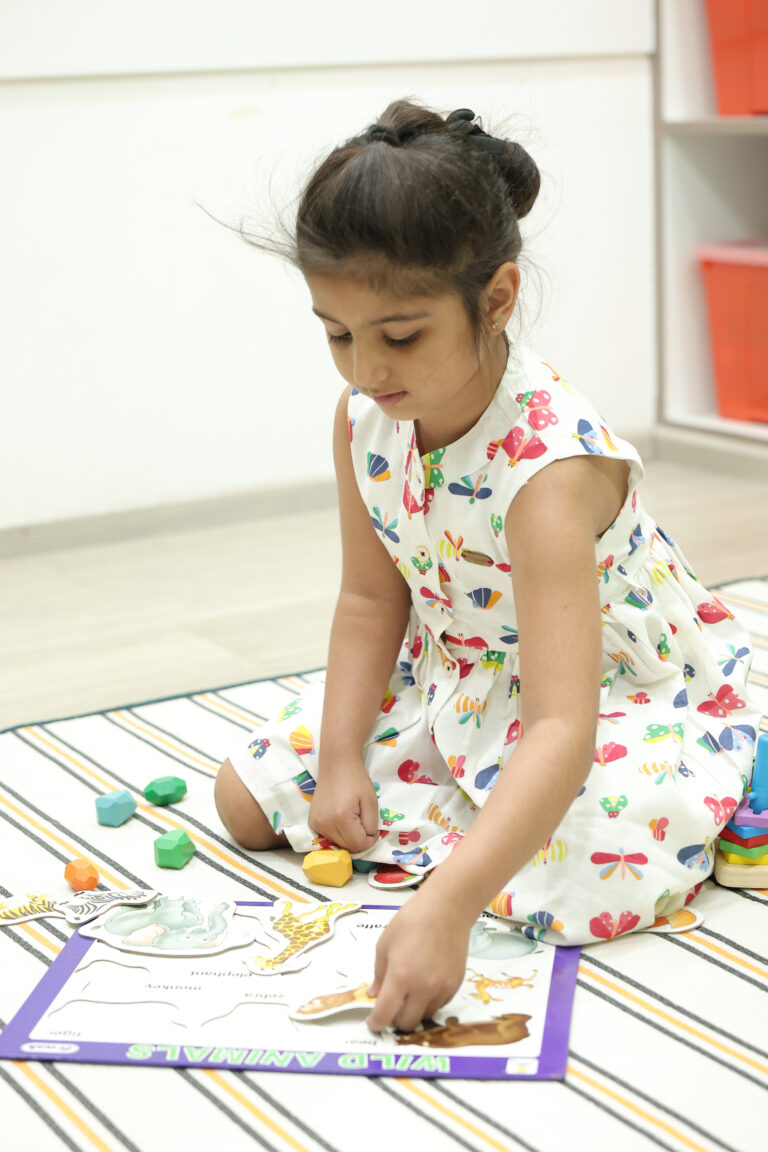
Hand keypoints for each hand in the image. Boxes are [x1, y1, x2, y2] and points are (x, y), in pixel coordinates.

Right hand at [308, 760, 378, 853]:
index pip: (359, 845)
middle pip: (348, 847)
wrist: (336, 764)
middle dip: (359, 838)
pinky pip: (329, 837)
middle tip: (363, 819)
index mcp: (341, 819)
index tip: (372, 826)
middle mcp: (324, 824)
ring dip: (349, 836)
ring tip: (352, 816)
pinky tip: (341, 817)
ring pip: (339, 844)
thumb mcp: (371, 802)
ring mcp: (316, 824)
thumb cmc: (356, 780)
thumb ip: (372, 825)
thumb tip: (369, 839)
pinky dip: (338, 832)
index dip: (370, 839)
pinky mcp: (312, 822)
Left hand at [366, 887, 471, 1032]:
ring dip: (413, 1011)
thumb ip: (379, 974)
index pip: (385, 1014)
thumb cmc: (411, 921)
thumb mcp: (385, 945)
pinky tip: (424, 985)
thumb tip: (375, 995)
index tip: (372, 1022)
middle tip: (391, 1007)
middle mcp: (422, 988)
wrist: (446, 910)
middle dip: (395, 1019)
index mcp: (400, 977)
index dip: (376, 1022)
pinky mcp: (455, 985)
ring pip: (424, 1016)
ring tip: (409, 992)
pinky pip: (439, 1004)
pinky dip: (429, 1002)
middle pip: (406, 1023)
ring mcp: (441, 988)